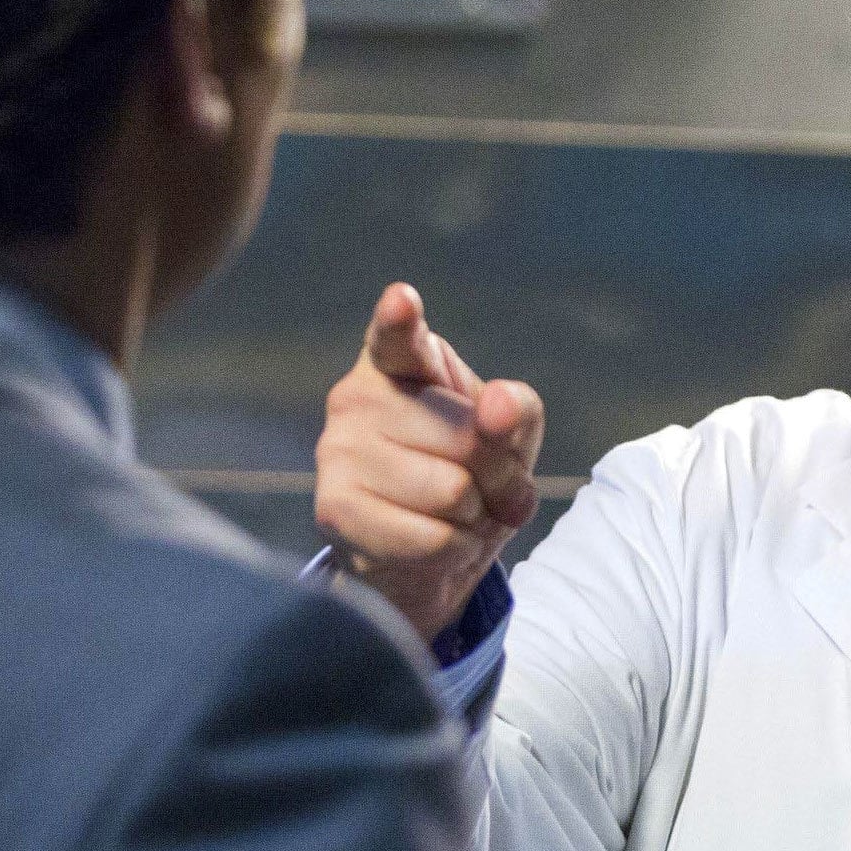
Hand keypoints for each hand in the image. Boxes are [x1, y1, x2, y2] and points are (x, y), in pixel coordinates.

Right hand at [315, 283, 543, 639]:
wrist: (430, 550)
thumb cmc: (468, 471)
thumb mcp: (510, 434)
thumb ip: (516, 410)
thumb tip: (497, 406)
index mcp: (398, 362)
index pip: (398, 337)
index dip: (400, 319)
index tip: (402, 300)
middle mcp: (356, 397)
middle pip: (466, 438)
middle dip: (495, 475)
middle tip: (480, 485)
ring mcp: (337, 452)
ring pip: (452, 492)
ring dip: (474, 516)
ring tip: (455, 513)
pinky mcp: (335, 510)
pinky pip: (433, 538)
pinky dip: (455, 550)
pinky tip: (434, 541)